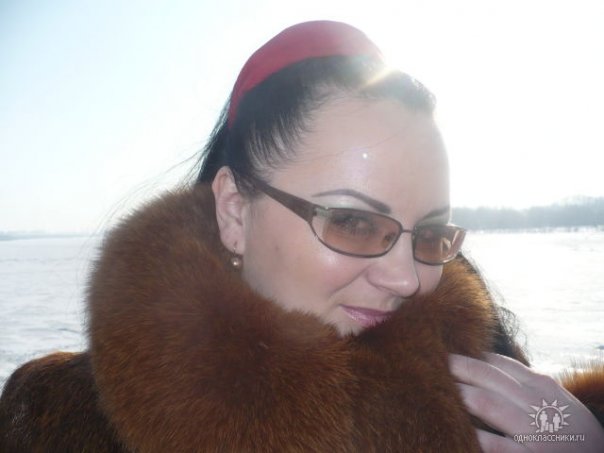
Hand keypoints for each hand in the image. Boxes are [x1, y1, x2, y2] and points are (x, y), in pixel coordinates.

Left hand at [449, 352, 603, 451]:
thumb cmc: (572, 432)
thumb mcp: (556, 401)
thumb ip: (525, 385)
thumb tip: (485, 365)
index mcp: (542, 386)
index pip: (498, 363)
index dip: (468, 357)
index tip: (445, 353)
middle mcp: (537, 404)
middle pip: (487, 377)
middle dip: (456, 368)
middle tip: (428, 361)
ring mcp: (535, 432)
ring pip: (487, 403)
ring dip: (458, 394)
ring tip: (434, 389)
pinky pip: (496, 445)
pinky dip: (475, 436)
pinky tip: (456, 430)